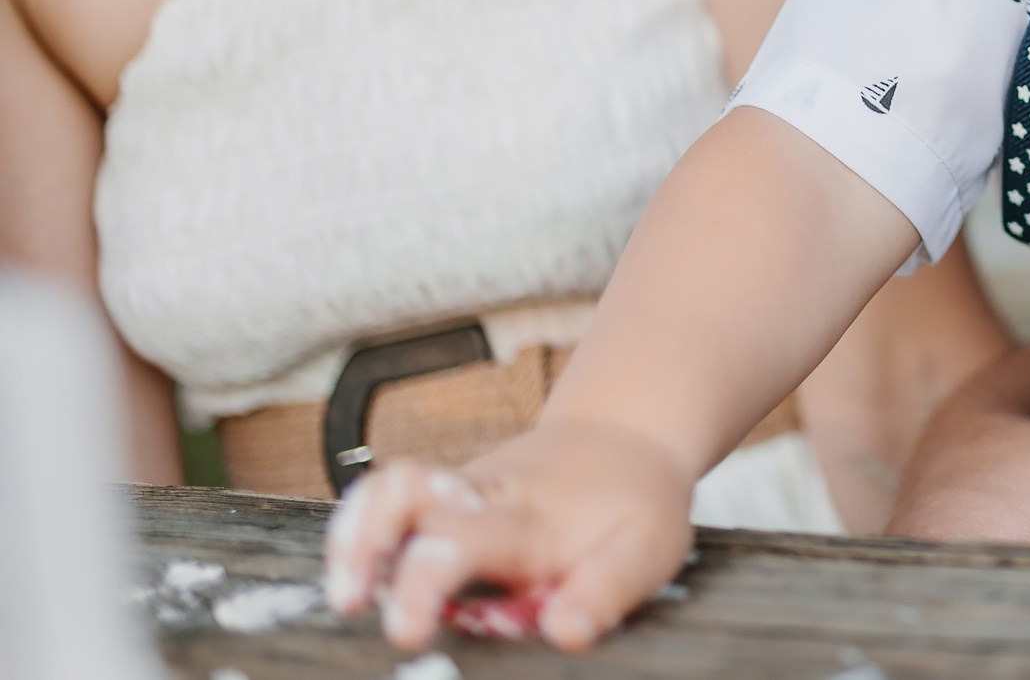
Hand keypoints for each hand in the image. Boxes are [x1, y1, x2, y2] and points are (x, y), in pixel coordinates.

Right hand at [323, 420, 694, 652]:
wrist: (626, 439)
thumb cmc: (634, 504)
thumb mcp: (646, 551)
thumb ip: (605, 593)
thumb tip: (564, 633)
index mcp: (527, 522)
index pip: (460, 545)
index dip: (425, 586)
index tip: (407, 633)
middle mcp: (481, 498)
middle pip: (405, 497)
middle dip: (364, 547)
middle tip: (349, 600)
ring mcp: (459, 491)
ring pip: (389, 490)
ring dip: (351, 535)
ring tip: (340, 589)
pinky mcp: (448, 494)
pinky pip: (391, 499)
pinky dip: (359, 530)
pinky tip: (350, 571)